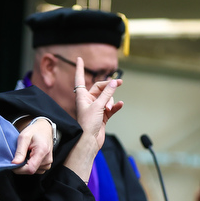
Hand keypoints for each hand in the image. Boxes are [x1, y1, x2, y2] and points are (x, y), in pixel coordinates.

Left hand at [12, 117, 53, 173]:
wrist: (44, 129)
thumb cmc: (34, 131)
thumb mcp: (24, 137)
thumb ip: (20, 151)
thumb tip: (14, 163)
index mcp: (42, 151)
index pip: (30, 169)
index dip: (19, 169)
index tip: (13, 163)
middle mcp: (47, 159)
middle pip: (30, 170)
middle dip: (21, 165)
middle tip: (20, 154)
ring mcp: (48, 163)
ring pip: (32, 171)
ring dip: (26, 164)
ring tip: (27, 153)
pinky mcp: (47, 165)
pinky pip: (36, 169)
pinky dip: (30, 164)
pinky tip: (30, 156)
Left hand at [63, 57, 123, 181]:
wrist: (89, 142)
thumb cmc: (87, 125)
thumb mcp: (98, 106)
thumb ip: (107, 94)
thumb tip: (114, 82)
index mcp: (81, 97)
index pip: (79, 79)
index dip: (79, 68)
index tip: (79, 58)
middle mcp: (87, 101)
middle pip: (99, 88)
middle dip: (108, 88)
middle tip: (119, 84)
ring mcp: (95, 108)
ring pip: (106, 98)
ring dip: (111, 101)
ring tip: (110, 108)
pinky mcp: (102, 116)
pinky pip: (111, 107)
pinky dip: (115, 106)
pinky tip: (120, 104)